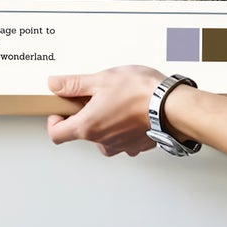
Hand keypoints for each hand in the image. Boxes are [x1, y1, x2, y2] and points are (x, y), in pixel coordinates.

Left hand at [46, 65, 163, 156]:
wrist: (172, 106)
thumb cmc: (140, 93)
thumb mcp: (101, 79)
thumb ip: (74, 84)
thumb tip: (55, 84)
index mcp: (88, 127)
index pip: (56, 134)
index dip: (54, 121)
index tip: (61, 109)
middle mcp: (102, 142)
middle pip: (81, 133)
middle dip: (85, 115)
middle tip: (96, 96)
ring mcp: (121, 146)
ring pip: (103, 136)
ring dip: (105, 121)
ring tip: (118, 101)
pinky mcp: (137, 146)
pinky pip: (123, 137)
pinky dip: (123, 126)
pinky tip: (132, 110)